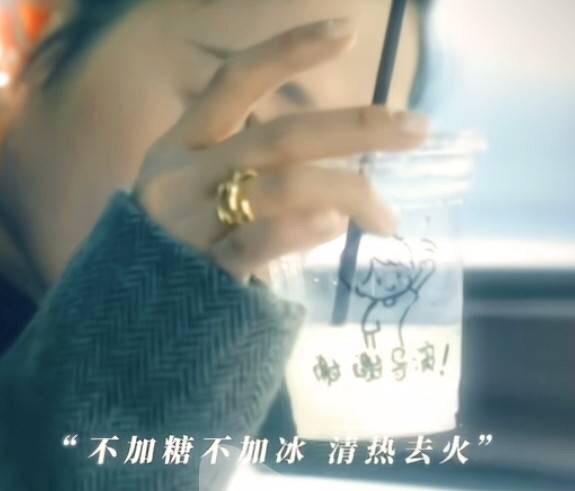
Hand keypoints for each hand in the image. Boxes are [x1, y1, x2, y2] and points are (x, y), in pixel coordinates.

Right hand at [133, 18, 427, 282]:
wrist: (123, 318)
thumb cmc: (169, 248)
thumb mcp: (192, 191)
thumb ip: (245, 172)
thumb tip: (331, 178)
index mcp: (181, 145)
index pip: (235, 81)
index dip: (289, 50)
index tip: (349, 32)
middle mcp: (184, 174)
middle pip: (281, 136)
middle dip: (356, 126)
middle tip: (416, 128)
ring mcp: (190, 223)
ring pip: (282, 185)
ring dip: (348, 191)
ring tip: (387, 217)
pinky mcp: (199, 271)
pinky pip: (257, 241)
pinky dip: (301, 227)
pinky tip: (337, 222)